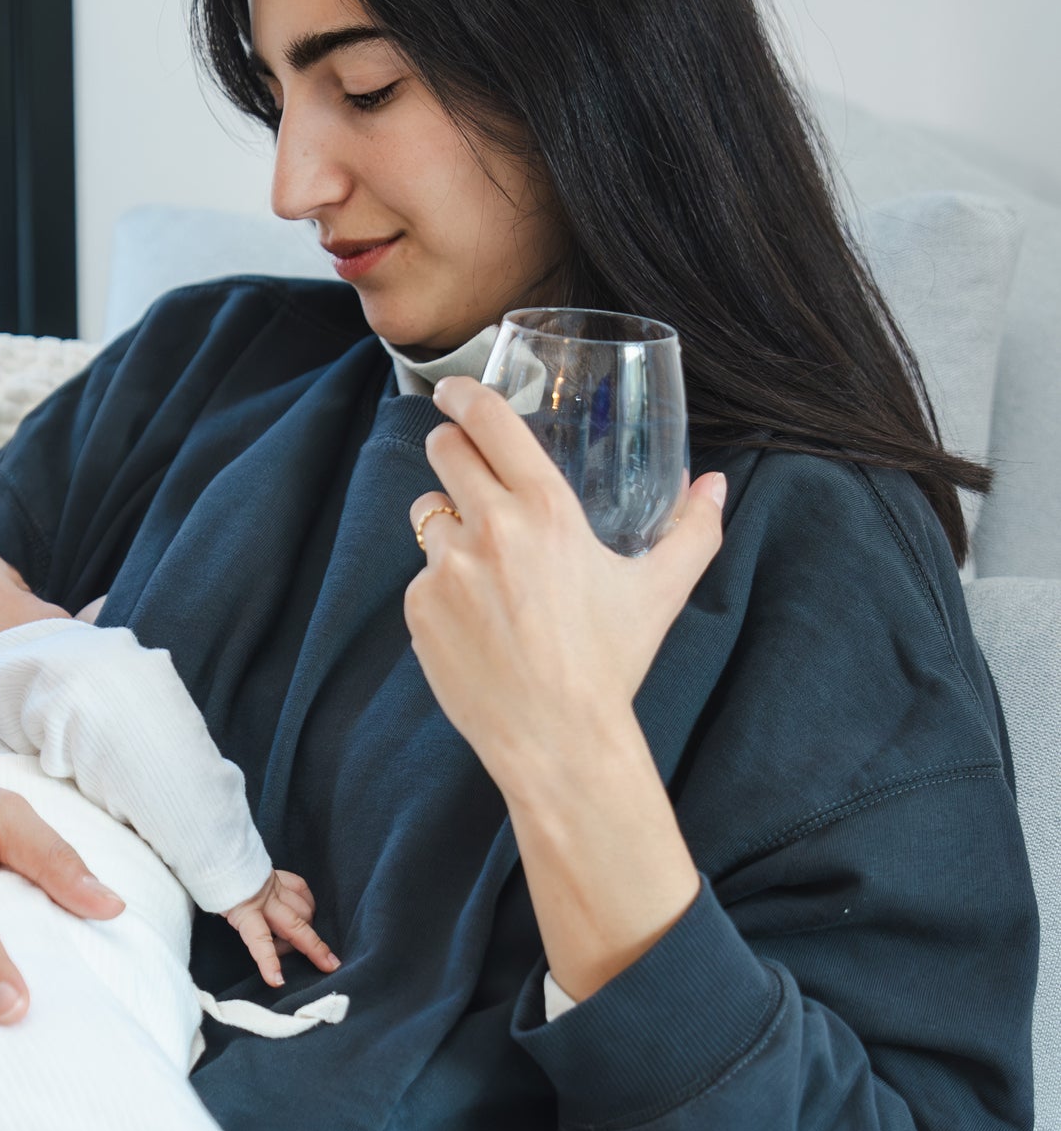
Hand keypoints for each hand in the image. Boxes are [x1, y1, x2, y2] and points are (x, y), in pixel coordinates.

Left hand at [225, 870, 341, 988]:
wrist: (217, 857)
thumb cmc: (215, 887)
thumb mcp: (223, 913)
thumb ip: (247, 927)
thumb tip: (270, 944)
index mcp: (245, 911)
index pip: (260, 940)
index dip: (269, 961)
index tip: (277, 981)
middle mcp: (265, 900)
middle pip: (295, 927)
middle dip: (315, 948)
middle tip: (330, 965)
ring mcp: (276, 887)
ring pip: (305, 910)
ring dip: (307, 928)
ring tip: (298, 941)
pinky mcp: (280, 876)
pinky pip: (302, 891)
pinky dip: (307, 904)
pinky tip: (306, 912)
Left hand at [404, 376, 720, 999]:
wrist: (557, 740)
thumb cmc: (610, 663)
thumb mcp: (659, 591)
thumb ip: (692, 529)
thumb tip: (712, 485)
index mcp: (546, 511)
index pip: (490, 422)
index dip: (464, 396)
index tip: (453, 390)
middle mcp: (490, 529)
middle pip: (444, 453)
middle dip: (452, 451)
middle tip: (464, 466)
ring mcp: (446, 569)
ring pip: (429, 516)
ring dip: (448, 526)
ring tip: (484, 569)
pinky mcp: (418, 608)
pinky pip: (422, 576)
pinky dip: (442, 588)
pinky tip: (477, 622)